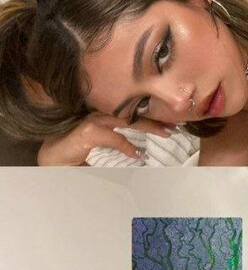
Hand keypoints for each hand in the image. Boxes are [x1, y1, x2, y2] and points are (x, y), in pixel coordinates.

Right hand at [37, 114, 178, 165]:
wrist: (51, 158)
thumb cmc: (75, 151)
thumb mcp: (101, 146)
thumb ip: (118, 145)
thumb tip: (140, 154)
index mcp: (104, 114)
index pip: (131, 111)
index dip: (151, 116)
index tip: (169, 122)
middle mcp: (100, 112)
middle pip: (133, 112)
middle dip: (155, 119)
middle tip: (174, 126)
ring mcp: (94, 120)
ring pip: (127, 120)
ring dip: (148, 127)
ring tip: (165, 133)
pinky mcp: (88, 131)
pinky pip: (113, 138)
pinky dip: (127, 146)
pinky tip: (138, 154)